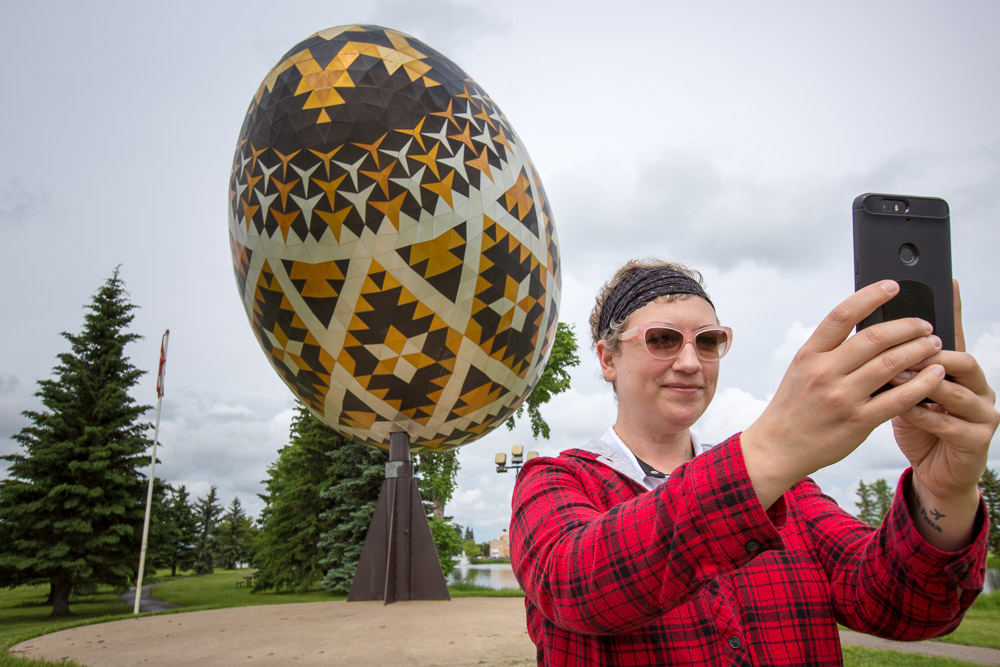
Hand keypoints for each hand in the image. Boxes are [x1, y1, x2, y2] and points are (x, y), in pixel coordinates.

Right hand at [742, 280, 946, 507]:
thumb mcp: (802, 371)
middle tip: (925, 325)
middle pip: (875, 338)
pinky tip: (935, 375)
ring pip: (892, 364)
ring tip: (934, 345)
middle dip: (908, 326)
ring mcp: (842, 398)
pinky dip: (923, 384)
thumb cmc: (794, 407)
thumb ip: (831, 351)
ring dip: (920, 350)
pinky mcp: (858, 422)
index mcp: (809, 355)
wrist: (777, 447)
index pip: (842, 315)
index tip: (892, 286)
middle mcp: (824, 372)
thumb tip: (869, 329)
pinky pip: (899, 399)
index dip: (870, 295)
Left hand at [890, 280, 998, 549]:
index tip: (944, 280)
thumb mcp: (898, 388)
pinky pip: (950, 423)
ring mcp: (981, 412)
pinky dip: (924, 415)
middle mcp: (974, 385)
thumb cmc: (912, 423)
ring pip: (958, 389)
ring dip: (923, 382)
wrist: (932, 469)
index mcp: (953, 369)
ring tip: (895, 376)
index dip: (951, 307)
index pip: (952, 332)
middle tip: (899, 345)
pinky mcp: (976, 439)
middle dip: (925, 350)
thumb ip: (890, 362)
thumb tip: (865, 326)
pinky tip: (905, 410)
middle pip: (958, 356)